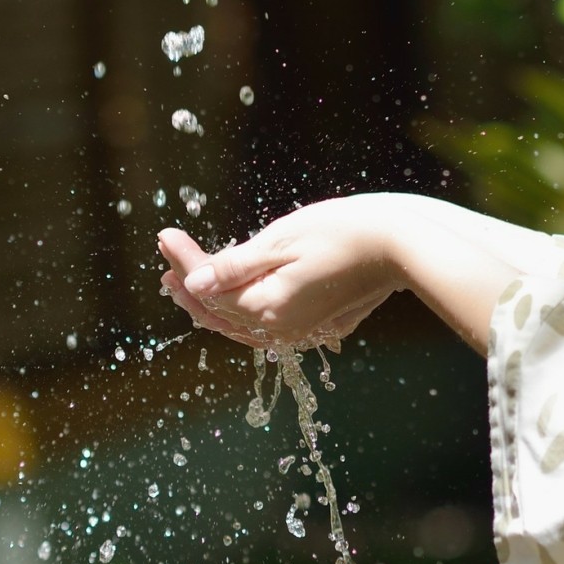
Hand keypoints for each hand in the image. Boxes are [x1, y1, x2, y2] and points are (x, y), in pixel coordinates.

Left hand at [155, 196, 405, 348]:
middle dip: (189, 286)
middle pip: (219, 313)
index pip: (208, 289)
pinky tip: (234, 296)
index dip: (183, 262)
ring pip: (241, 323)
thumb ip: (234, 266)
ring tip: (187, 281)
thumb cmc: (342, 232)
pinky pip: (266, 324)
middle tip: (166, 260)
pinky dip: (241, 310)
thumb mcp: (281, 241)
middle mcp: (281, 330)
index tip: (164, 234)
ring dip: (212, 301)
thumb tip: (193, 284)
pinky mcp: (317, 324)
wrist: (399, 245)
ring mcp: (300, 330)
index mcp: (268, 309)